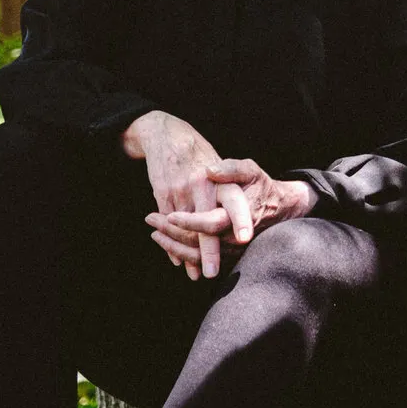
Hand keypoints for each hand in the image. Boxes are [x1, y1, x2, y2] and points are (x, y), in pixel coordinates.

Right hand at [122, 110, 225, 279]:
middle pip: (206, 222)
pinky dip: (172, 242)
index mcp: (220, 179)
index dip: (239, 219)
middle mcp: (201, 184)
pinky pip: (168, 223)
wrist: (167, 134)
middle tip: (212, 272)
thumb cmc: (201, 154)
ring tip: (194, 273)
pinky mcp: (163, 193)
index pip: (233, 201)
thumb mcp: (221, 165)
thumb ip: (230, 193)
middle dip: (208, 250)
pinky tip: (177, 258)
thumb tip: (236, 224)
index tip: (244, 239)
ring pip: (185, 228)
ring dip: (188, 252)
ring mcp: (180, 189)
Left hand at [149, 159, 316, 255]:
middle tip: (152, 220)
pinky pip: (199, 259)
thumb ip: (231, 169)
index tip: (170, 216)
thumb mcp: (250, 171)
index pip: (210, 224)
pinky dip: (181, 252)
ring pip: (196, 256)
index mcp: (239, 216)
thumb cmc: (260, 186)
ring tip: (154, 232)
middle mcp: (234, 238)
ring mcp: (230, 250)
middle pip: (198, 243)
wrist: (278, 208)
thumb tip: (209, 170)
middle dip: (172, 233)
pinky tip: (167, 241)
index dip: (189, 222)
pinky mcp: (226, 256)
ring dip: (172, 245)